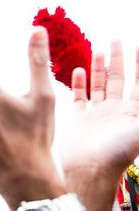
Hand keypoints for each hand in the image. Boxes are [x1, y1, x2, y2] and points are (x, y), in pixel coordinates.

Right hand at [62, 41, 138, 181]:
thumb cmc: (118, 153)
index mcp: (133, 112)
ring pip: (99, 85)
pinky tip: (77, 70)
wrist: (90, 170)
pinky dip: (79, 83)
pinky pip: (79, 97)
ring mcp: (96, 114)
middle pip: (120, 79)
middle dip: (120, 59)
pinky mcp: (78, 119)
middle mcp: (116, 111)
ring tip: (99, 49)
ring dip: (99, 68)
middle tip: (118, 39)